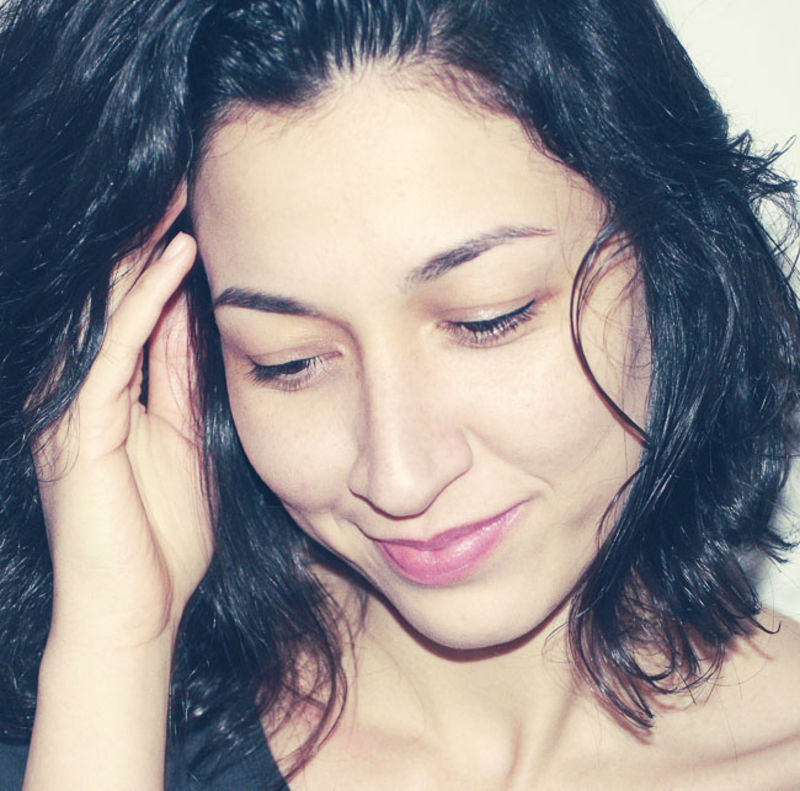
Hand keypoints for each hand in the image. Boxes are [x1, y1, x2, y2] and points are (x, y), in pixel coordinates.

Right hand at [33, 193, 212, 649]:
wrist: (137, 608)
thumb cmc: (165, 539)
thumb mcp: (186, 444)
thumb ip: (182, 386)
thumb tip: (193, 327)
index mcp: (116, 396)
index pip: (141, 311)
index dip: (168, 262)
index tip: (204, 213)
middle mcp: (89, 391)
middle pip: (119, 295)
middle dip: (148, 238)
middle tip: (185, 179)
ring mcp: (80, 405)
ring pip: (110, 306)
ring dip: (144, 248)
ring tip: (177, 191)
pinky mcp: (80, 425)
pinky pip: (117, 346)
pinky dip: (145, 299)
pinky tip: (175, 255)